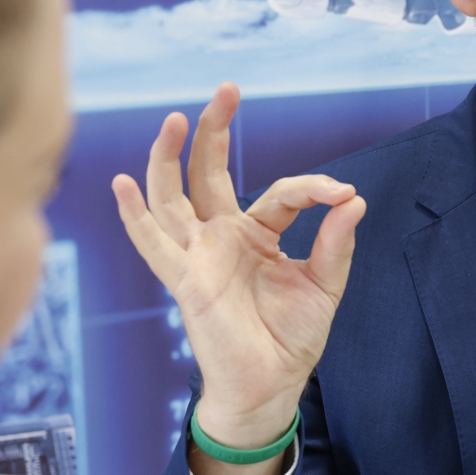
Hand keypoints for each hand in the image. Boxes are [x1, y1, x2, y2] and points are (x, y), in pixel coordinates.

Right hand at [111, 82, 364, 474]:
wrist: (271, 385)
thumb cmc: (292, 337)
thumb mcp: (325, 285)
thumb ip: (336, 243)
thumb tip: (353, 199)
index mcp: (257, 235)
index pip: (280, 193)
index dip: (313, 188)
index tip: (343, 193)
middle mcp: (222, 237)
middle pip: (208, 172)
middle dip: (215, 129)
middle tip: (227, 89)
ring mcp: (199, 255)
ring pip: (173, 196)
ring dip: (170, 157)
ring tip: (174, 118)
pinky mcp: (185, 280)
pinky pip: (153, 244)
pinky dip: (133, 215)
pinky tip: (122, 183)